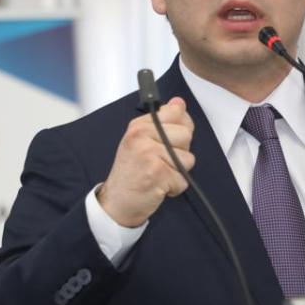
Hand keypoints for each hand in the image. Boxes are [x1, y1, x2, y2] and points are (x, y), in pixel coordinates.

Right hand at [96, 97, 195, 227]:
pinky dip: (175, 187)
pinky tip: (158, 186)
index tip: (171, 138)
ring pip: (188, 158)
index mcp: (139, 126)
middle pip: (186, 135)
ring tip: (159, 173)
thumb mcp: (140, 141)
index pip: (175, 112)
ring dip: (178, 172)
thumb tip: (179, 103)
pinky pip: (183, 179)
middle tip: (161, 161)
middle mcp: (142, 136)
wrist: (116, 202)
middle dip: (180, 152)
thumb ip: (162, 121)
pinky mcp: (158, 173)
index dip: (181, 126)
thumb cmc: (130, 172)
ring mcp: (150, 154)